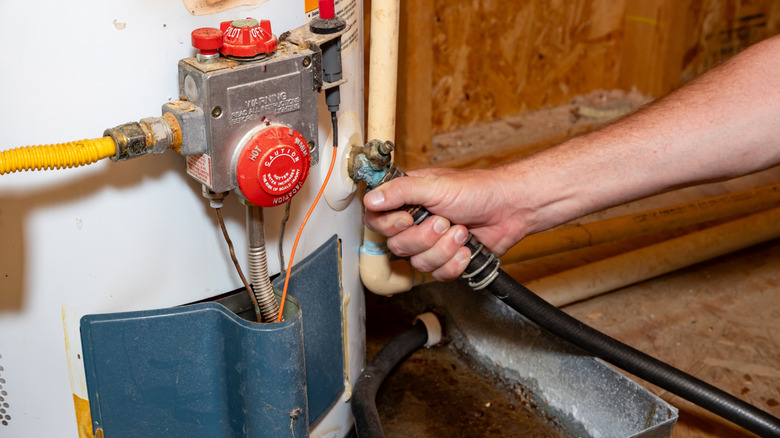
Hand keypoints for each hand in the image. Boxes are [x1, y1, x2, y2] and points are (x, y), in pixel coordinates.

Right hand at [363, 167, 528, 280]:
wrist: (510, 209)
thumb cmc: (477, 190)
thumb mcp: (435, 185)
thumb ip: (401, 191)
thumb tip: (371, 198)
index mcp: (406, 200)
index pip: (376, 219)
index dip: (388, 225)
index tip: (406, 219)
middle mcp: (414, 223)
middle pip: (397, 246)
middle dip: (424, 237)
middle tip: (444, 221)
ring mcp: (430, 243)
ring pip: (418, 263)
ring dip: (443, 249)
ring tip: (461, 231)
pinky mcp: (446, 260)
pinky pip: (438, 274)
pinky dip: (454, 263)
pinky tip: (466, 249)